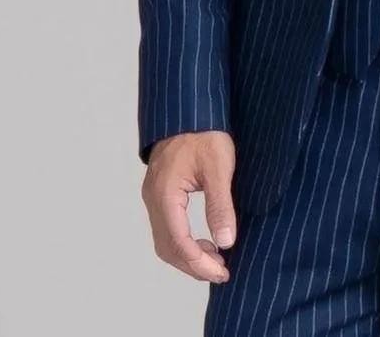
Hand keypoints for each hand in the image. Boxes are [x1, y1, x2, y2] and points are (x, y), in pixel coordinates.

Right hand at [141, 130, 236, 282]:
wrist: (190, 107)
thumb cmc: (205, 132)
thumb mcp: (218, 167)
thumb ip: (220, 205)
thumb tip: (226, 241)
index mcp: (165, 194)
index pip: (178, 242)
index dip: (199, 263)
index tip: (222, 272)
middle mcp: (153, 198)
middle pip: (167, 247)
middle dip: (193, 265)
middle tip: (221, 272)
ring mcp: (154, 195)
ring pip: (165, 240)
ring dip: (188, 256)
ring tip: (216, 260)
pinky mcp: (161, 192)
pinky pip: (167, 227)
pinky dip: (184, 241)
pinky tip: (204, 241)